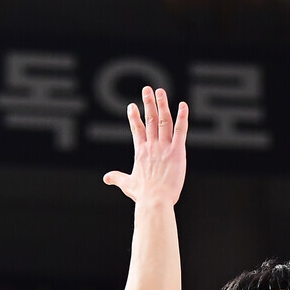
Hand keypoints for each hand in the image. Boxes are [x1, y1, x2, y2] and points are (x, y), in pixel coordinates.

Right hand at [103, 86, 187, 205]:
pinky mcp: (177, 152)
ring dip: (162, 104)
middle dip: (148, 103)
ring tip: (160, 91)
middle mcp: (152, 146)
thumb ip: (117, 178)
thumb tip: (105, 178)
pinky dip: (182, 117)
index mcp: (140, 152)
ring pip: (163, 121)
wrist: (155, 200)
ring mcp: (165, 147)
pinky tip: (183, 105)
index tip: (132, 106)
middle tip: (147, 89)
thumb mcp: (127, 184)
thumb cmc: (142, 195)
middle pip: (150, 119)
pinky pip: (181, 130)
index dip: (134, 117)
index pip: (137, 129)